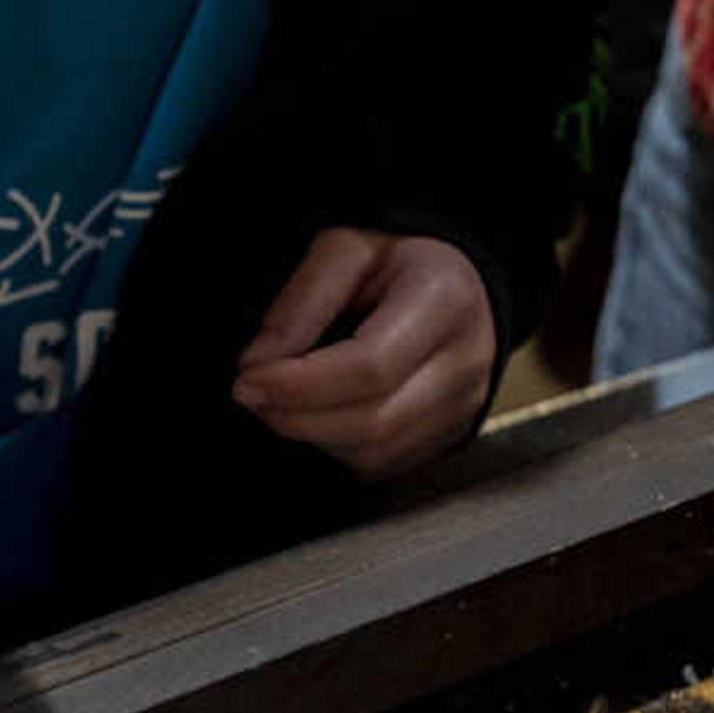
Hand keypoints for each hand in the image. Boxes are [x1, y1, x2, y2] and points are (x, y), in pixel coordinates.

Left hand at [231, 229, 497, 480]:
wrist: (459, 285)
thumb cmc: (400, 262)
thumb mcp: (348, 249)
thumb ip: (303, 299)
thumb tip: (260, 362)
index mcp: (444, 301)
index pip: (369, 367)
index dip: (299, 384)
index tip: (247, 380)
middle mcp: (465, 360)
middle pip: (374, 421)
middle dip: (297, 417)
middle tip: (251, 395)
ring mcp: (464, 405)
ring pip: (377, 452)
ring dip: (313, 435)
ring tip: (282, 401)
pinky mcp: (452, 435)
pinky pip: (385, 463)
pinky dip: (338, 447)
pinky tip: (319, 414)